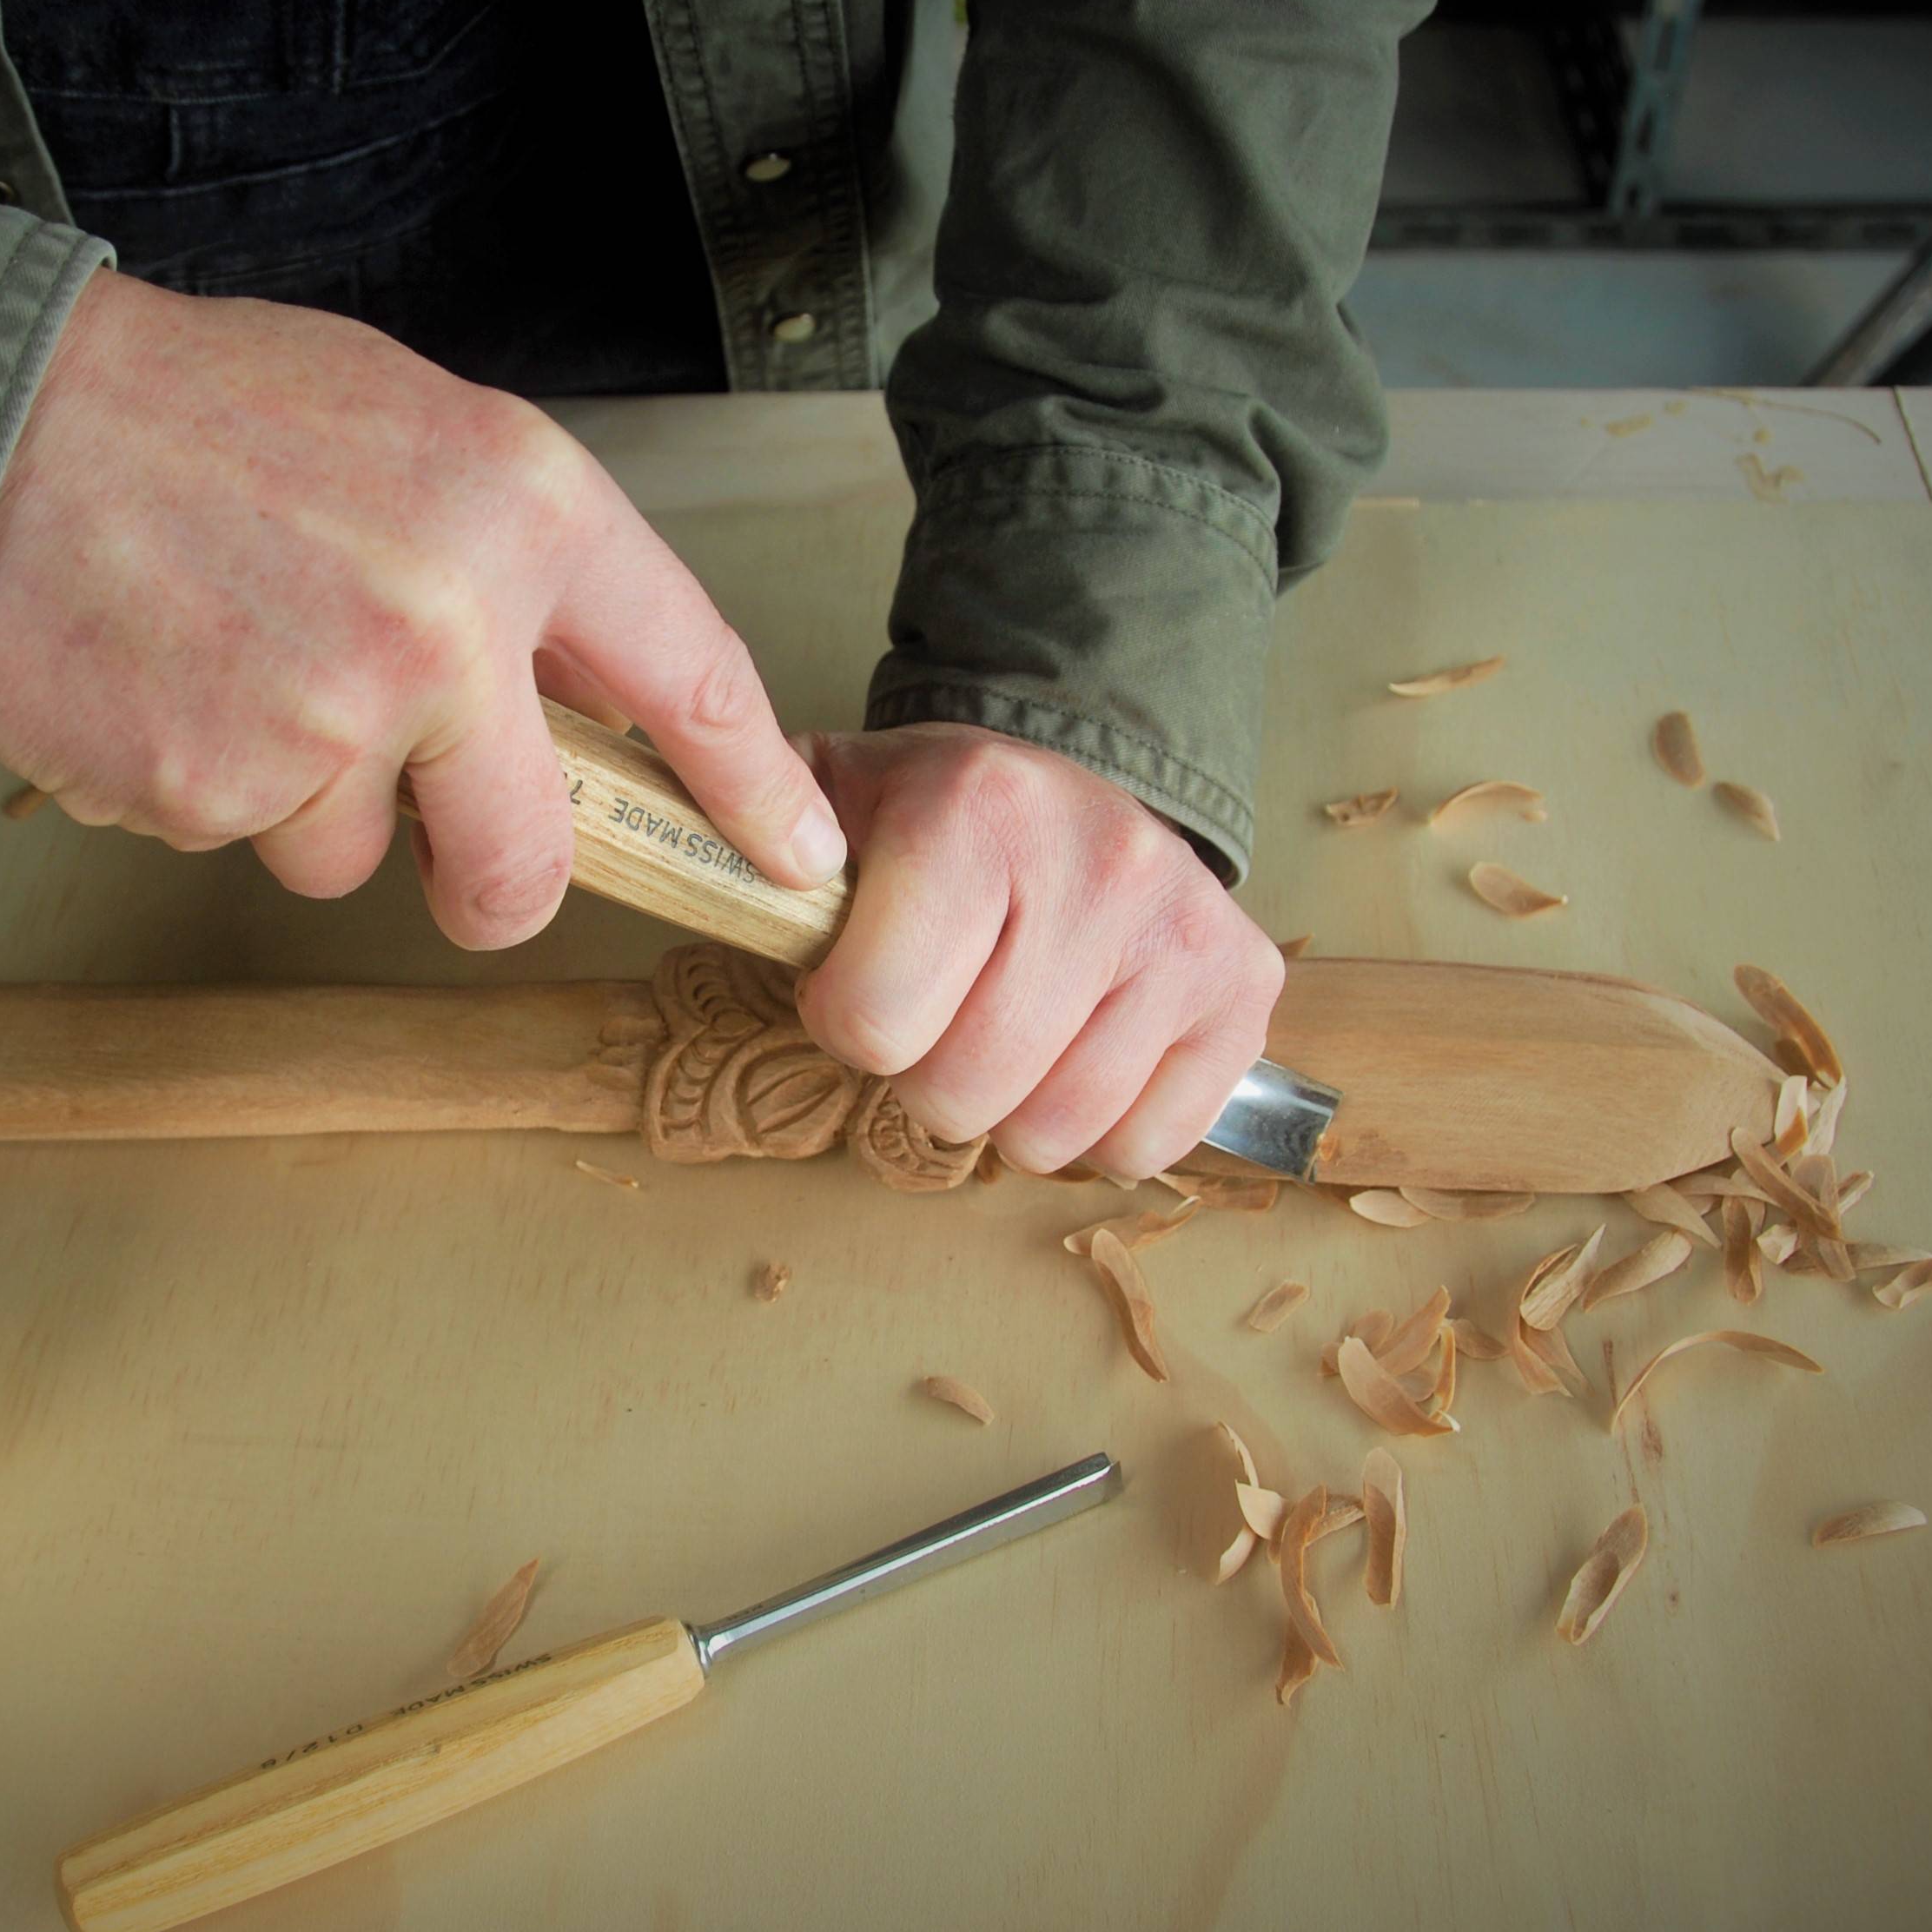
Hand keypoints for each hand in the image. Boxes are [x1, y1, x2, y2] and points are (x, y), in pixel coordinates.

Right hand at [0, 271, 844, 946]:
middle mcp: (449, 625)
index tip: (795, 857)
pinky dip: (207, 789)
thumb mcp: (409, 427)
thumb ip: (517, 555)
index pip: (693, 675)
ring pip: (359, 855)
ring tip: (232, 666)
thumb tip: (597, 695)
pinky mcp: (218, 791)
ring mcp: (332, 720)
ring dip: (307, 802)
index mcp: (522, 508)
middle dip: (494, 882)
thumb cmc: (199, 415)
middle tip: (454, 856)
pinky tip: (164, 683)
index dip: (751, 789)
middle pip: (532, 856)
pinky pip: (246, 841)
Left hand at [790, 726, 1282, 1178]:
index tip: (857, 982)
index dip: (845, 1023)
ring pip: (1052, 1133)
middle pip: (959, 1092)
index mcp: (975, 807)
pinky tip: (1078, 1053)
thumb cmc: (931, 818)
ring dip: (1007, 1112)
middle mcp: (1096, 860)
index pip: (871, 1020)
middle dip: (923, 1076)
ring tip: (1004, 1033)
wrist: (1066, 786)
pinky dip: (1098, 1132)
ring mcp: (1180, 928)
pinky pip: (1144, 1145)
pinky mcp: (1243, 986)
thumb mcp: (829, 798)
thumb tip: (689, 871)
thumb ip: (753, 844)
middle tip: (937, 1015)